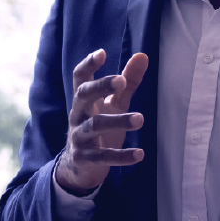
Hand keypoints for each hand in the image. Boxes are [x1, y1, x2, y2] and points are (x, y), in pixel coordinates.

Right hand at [55, 49, 147, 194]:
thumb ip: (128, 82)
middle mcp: (77, 115)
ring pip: (95, 126)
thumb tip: (142, 55)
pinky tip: (139, 154)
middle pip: (83, 96)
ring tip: (140, 119)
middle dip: (100, 86)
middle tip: (121, 81)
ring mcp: (79, 137)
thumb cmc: (99, 126)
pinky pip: (102, 157)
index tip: (101, 53)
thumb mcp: (114, 104)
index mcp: (83, 100)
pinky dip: (121, 157)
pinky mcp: (84, 158)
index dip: (88, 65)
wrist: (79, 167)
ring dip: (118, 121)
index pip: (80, 78)